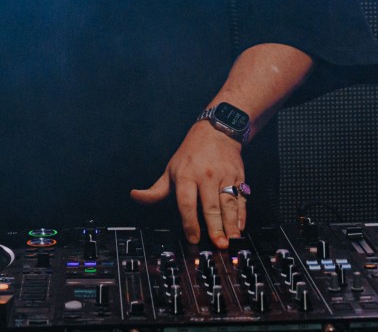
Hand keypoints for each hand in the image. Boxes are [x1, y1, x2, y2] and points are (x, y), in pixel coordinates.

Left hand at [130, 122, 247, 247]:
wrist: (216, 131)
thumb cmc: (191, 155)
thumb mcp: (170, 170)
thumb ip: (155, 190)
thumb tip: (135, 196)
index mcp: (186, 175)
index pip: (186, 202)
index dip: (189, 222)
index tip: (193, 238)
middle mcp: (206, 176)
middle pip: (210, 206)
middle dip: (215, 227)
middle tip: (219, 245)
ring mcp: (224, 175)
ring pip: (228, 203)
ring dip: (231, 224)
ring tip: (232, 239)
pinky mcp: (239, 176)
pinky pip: (241, 197)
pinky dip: (242, 213)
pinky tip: (240, 226)